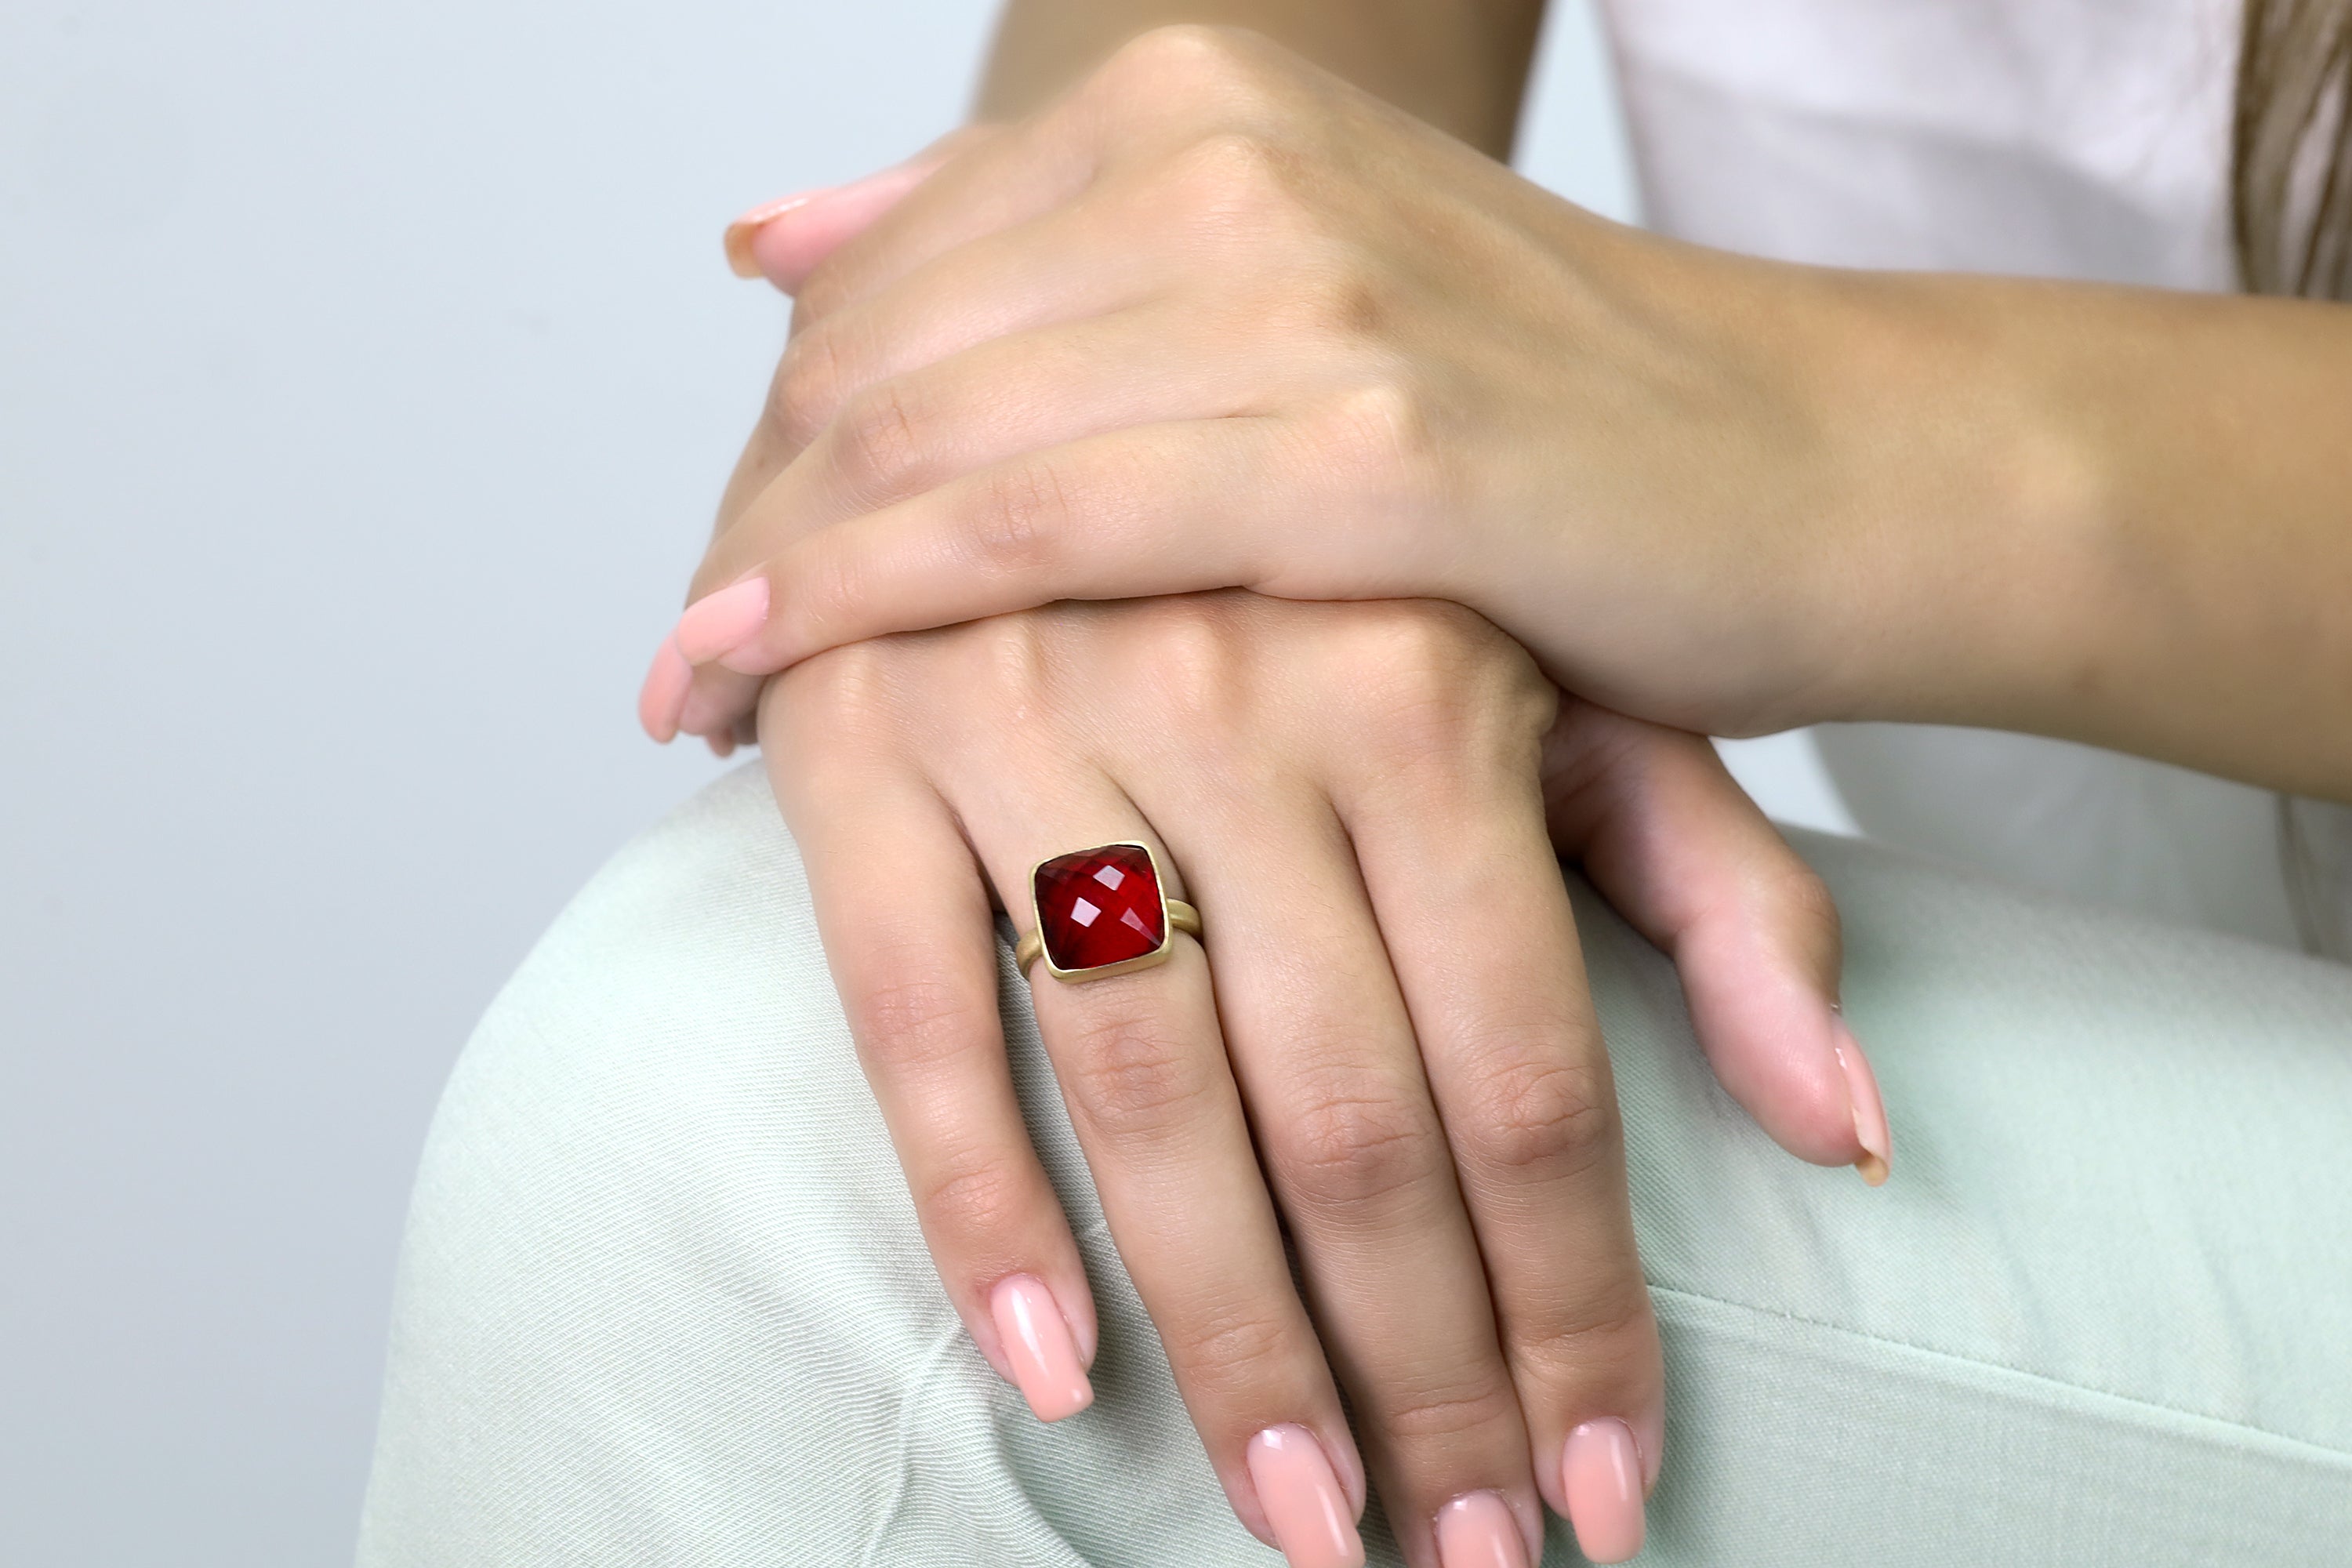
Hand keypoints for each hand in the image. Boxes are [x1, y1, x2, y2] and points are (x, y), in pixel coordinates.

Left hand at [654, 23, 1983, 752]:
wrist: (1827, 473)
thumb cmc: (1555, 426)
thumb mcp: (1286, 286)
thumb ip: (1031, 249)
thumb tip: (767, 241)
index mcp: (1201, 102)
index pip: (889, 275)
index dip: (770, 434)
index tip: (708, 570)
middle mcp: (1232, 155)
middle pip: (882, 353)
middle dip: (753, 517)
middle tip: (678, 653)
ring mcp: (1303, 292)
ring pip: (933, 434)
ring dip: (774, 572)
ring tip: (687, 689)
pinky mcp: (1372, 451)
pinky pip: (1043, 525)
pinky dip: (873, 604)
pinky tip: (763, 679)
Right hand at [757, 590, 1885, 1567]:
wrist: (1068, 334)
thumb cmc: (1345, 561)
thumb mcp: (1564, 687)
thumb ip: (1709, 886)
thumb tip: (1844, 1128)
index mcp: (1427, 679)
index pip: (1528, 1071)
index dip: (1577, 1304)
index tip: (1612, 1475)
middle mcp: (1235, 693)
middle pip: (1353, 1119)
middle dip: (1426, 1370)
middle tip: (1474, 1551)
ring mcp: (1033, 710)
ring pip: (1148, 1094)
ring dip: (1233, 1340)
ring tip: (1310, 1516)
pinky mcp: (861, 737)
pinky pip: (911, 1012)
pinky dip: (977, 1202)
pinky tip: (1056, 1367)